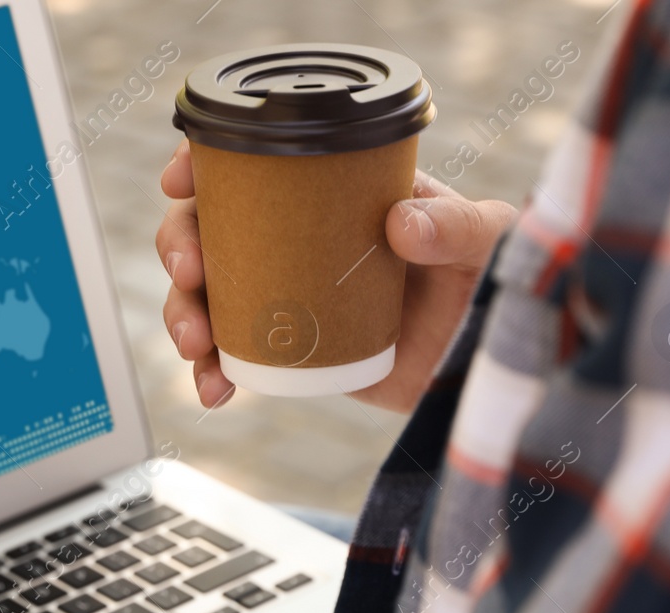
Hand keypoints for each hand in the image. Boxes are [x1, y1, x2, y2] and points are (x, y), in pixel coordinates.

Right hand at [156, 140, 518, 412]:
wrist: (485, 362)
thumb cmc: (490, 283)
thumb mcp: (486, 243)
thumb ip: (456, 229)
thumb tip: (400, 225)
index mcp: (333, 193)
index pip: (254, 165)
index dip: (203, 165)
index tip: (179, 181)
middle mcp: (297, 238)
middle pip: (211, 227)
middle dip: (180, 245)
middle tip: (190, 271)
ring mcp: (286, 295)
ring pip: (208, 293)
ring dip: (184, 313)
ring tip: (196, 344)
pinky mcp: (288, 350)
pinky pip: (231, 356)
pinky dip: (211, 373)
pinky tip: (214, 390)